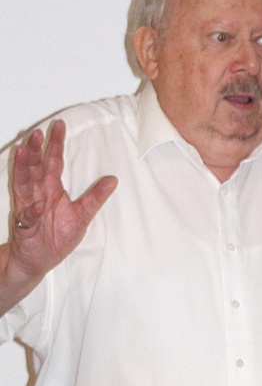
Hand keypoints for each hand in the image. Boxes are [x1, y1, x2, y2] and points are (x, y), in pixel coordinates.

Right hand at [10, 119, 116, 283]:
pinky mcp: (25, 226)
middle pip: (35, 167)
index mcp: (51, 188)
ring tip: (24, 151)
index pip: (53, 161)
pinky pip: (27, 215)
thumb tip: (113, 179)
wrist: (39, 260)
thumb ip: (95, 197)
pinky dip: (31, 210)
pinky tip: (35, 205)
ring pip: (23, 184)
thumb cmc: (56, 237)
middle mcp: (38, 194)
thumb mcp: (82, 215)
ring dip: (23, 168)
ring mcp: (28, 208)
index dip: (56, 143)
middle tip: (37, 133)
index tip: (59, 125)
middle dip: (35, 150)